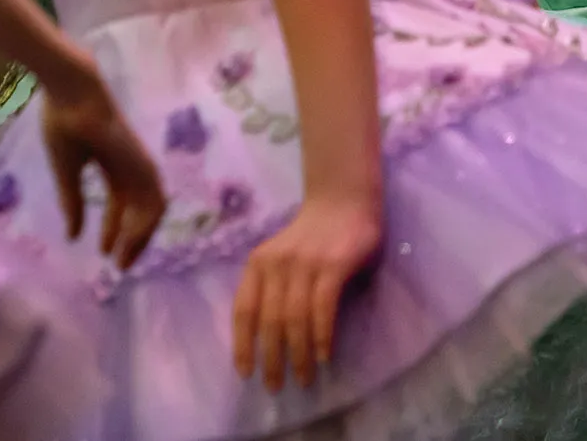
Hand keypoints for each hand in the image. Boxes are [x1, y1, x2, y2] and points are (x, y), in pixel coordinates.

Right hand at [38, 72, 165, 269]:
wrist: (70, 94)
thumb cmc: (63, 124)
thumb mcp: (66, 172)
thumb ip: (73, 201)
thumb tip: (73, 236)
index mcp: (112, 164)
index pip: (121, 203)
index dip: (114, 229)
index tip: (103, 252)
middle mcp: (130, 167)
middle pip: (139, 209)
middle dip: (131, 239)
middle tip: (119, 265)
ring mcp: (139, 164)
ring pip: (152, 209)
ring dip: (141, 238)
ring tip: (124, 261)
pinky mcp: (143, 163)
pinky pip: (154, 201)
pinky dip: (145, 225)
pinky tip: (129, 243)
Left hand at [232, 193, 382, 390]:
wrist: (344, 198)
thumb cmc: (313, 236)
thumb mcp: (281, 258)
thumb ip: (274, 288)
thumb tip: (271, 339)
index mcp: (258, 263)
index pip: (243, 310)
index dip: (242, 344)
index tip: (246, 373)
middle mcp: (276, 263)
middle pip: (268, 321)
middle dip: (271, 359)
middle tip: (276, 387)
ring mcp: (305, 263)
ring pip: (294, 318)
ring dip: (298, 354)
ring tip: (302, 379)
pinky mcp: (333, 265)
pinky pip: (322, 307)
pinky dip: (321, 335)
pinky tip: (323, 356)